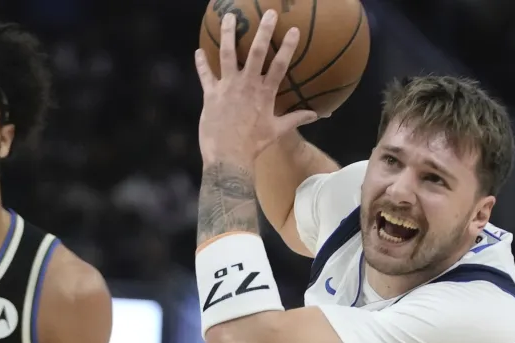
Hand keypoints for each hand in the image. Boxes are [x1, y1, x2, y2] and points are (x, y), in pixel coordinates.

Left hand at [195, 10, 318, 166]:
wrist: (229, 157)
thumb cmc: (254, 145)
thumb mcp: (277, 131)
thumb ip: (295, 119)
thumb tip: (316, 115)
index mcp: (264, 93)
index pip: (280, 65)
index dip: (287, 46)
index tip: (294, 30)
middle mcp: (247, 85)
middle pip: (256, 52)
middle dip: (263, 31)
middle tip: (269, 13)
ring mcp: (227, 88)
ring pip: (227, 54)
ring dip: (227, 34)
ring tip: (229, 17)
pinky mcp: (210, 94)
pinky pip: (205, 74)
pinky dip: (201, 63)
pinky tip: (198, 51)